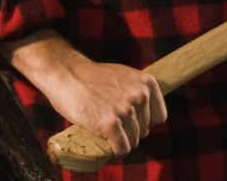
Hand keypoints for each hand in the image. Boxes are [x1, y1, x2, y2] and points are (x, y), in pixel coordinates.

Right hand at [0, 30, 166, 156]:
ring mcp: (125, 109)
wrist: (67, 73)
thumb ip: (136, 92)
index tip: (132, 124)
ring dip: (121, 143)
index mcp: (147, 83)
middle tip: (113, 128)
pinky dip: (115, 152)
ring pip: (133, 141)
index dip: (145, 123)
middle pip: (144, 130)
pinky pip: (121, 148)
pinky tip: (107, 147)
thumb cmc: (92, 77)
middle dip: (130, 133)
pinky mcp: (109, 123)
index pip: (159, 117)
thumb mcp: (124, 77)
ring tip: (108, 136)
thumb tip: (144, 116)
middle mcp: (140, 95)